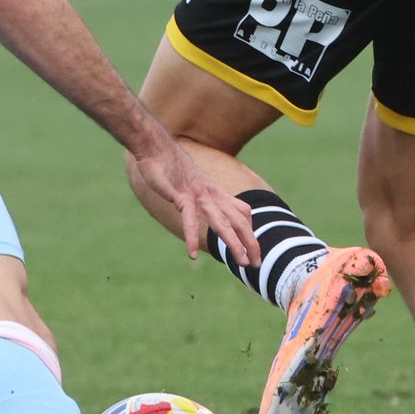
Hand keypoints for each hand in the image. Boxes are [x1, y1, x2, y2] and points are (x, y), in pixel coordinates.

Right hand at [132, 140, 259, 265]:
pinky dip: (192, 237)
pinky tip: (192, 255)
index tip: (256, 252)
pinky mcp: (181, 197)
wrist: (157, 148)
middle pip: (238, 221)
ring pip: (221, 222)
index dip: (250, 232)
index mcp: (216, 194)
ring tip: (240, 262)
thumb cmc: (174, 169)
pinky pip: (189, 220)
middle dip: (250, 243)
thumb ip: (205, 198)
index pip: (242, 214)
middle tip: (257, 264)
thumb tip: (213, 211)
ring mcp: (198, 196)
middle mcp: (212, 196)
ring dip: (233, 243)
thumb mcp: (195, 185)